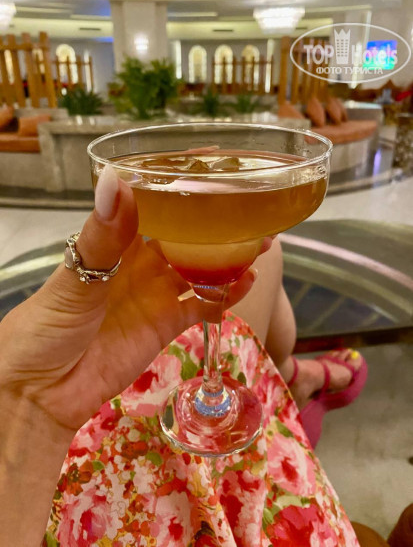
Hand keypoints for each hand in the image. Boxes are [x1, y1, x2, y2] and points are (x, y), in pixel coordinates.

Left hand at [0, 165, 261, 432]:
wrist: (42, 392)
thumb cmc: (47, 328)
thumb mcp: (74, 280)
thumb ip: (103, 237)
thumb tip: (117, 181)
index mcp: (114, 240)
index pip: (153, 201)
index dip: (181, 182)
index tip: (215, 161)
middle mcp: (140, 262)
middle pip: (186, 234)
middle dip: (218, 220)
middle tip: (253, 204)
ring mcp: (156, 294)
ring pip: (201, 267)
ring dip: (230, 255)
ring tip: (263, 241)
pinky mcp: (167, 326)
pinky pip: (202, 306)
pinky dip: (225, 296)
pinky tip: (246, 283)